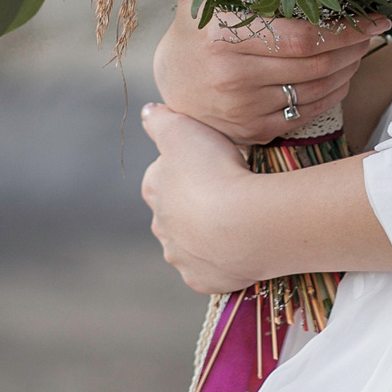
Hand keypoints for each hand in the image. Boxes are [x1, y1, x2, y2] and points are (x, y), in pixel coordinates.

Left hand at [138, 103, 261, 293]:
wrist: (244, 223)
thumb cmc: (213, 169)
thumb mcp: (182, 128)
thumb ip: (159, 119)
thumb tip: (147, 112)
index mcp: (154, 189)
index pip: (161, 175)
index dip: (185, 167)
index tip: (209, 163)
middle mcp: (161, 226)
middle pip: (175, 212)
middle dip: (195, 204)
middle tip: (227, 191)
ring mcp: (181, 256)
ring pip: (191, 243)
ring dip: (207, 234)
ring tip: (238, 220)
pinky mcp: (203, 280)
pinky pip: (211, 269)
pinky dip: (223, 260)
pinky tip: (241, 247)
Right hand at [150, 0, 389, 144]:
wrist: (171, 90)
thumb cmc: (193, 36)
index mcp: (223, 38)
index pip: (299, 37)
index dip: (343, 29)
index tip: (374, 18)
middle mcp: (234, 78)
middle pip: (314, 65)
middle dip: (352, 47)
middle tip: (371, 32)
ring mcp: (245, 109)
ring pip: (316, 90)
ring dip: (347, 70)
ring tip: (359, 51)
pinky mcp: (254, 131)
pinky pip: (306, 113)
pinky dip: (332, 95)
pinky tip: (341, 77)